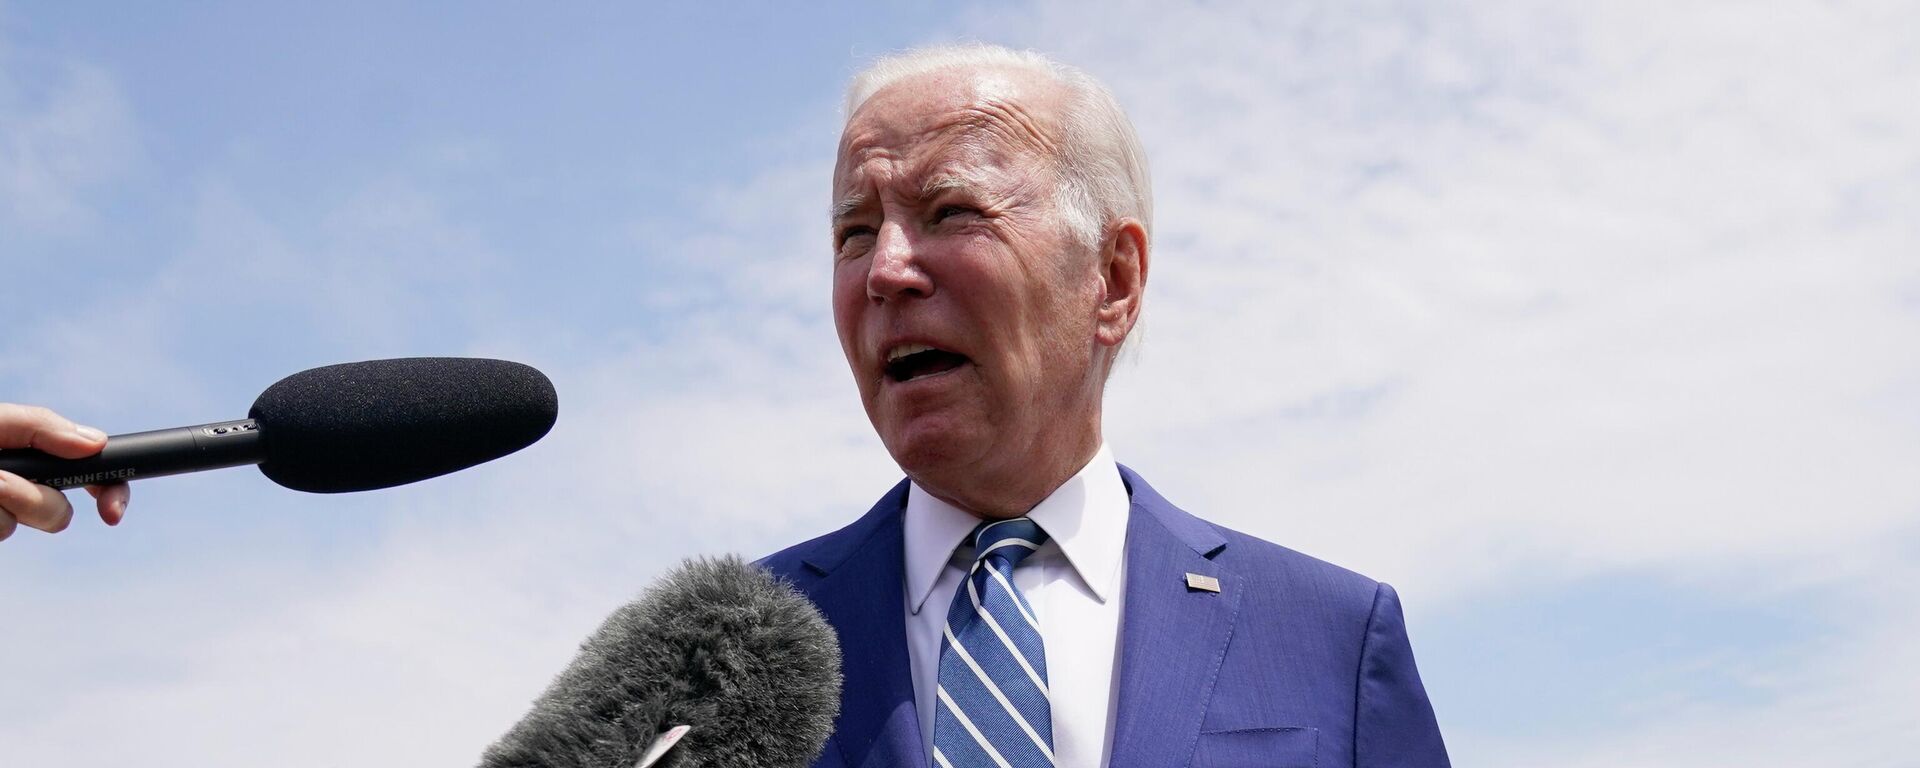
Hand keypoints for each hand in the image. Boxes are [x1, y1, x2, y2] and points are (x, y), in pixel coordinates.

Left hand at [0, 404, 129, 541]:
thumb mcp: (2, 422)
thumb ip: (42, 426)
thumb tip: (98, 442)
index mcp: (34, 456)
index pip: (90, 472)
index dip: (112, 489)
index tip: (111, 513)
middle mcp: (23, 485)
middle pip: (60, 511)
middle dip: (34, 499)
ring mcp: (6, 511)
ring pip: (31, 523)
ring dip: (10, 499)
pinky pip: (4, 531)